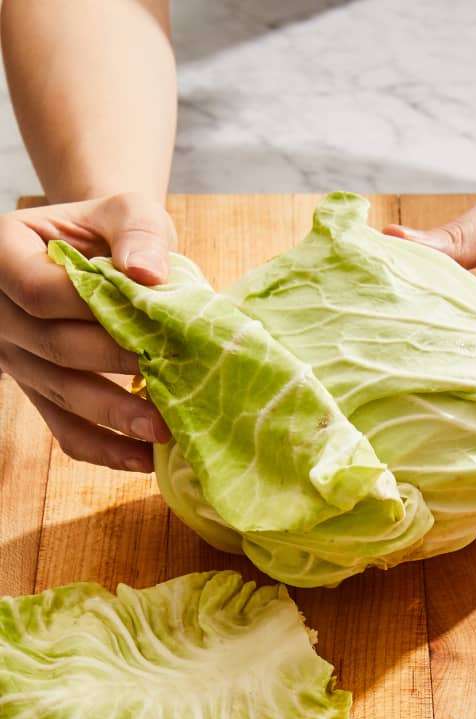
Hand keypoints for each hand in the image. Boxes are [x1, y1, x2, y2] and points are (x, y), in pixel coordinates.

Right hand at [0, 192, 174, 471]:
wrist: (104, 256)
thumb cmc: (115, 233)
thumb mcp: (127, 211)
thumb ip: (136, 232)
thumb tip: (145, 274)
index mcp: (8, 254)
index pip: (39, 291)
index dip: (90, 310)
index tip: (145, 324)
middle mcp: (0, 311)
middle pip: (53, 347)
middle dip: (113, 365)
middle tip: (169, 379)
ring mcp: (18, 357)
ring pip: (60, 393)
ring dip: (113, 415)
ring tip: (162, 431)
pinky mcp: (43, 391)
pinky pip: (64, 428)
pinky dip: (104, 448)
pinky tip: (143, 460)